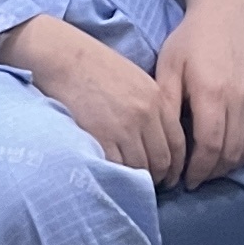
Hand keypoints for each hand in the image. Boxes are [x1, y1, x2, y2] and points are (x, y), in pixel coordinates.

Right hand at [0, 14, 186, 180]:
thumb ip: (151, 107)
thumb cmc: (96, 66)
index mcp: (158, 99)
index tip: (172, 176)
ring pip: (141, 168)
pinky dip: (118, 176)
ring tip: (132, 185)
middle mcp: (146, 115)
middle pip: (162, 160)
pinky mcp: (101, 137)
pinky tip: (114, 178)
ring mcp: (124, 128)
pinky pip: (117, 167)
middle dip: (161, 178)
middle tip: (153, 186)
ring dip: (139, 181)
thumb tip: (156, 137)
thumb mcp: (136, 80)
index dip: (177, 166)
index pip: (178, 142)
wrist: (65, 58)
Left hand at [158, 0, 243, 188]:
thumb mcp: (169, 68)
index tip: (186, 180)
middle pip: (230, 153)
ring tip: (214, 167)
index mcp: (211, 94)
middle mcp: (240, 100)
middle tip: (197, 177)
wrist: (228, 13)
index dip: (198, 170)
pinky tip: (237, 153)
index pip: (209, 147)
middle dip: (212, 172)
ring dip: (231, 165)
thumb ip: (167, 105)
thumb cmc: (192, 39)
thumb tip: (165, 143)